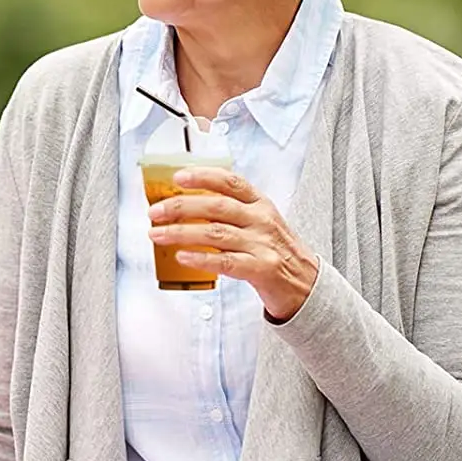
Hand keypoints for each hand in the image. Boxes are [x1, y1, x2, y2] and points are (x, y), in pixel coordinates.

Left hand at [148, 168, 319, 322]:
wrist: (306, 284)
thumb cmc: (277, 251)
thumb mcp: (262, 222)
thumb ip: (233, 212)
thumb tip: (188, 205)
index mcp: (261, 204)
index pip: (230, 181)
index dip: (203, 176)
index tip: (178, 176)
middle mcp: (261, 220)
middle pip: (216, 206)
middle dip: (180, 206)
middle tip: (155, 211)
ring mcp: (262, 244)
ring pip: (215, 233)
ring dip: (181, 232)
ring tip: (157, 234)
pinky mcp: (261, 269)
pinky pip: (224, 261)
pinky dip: (201, 258)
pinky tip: (181, 256)